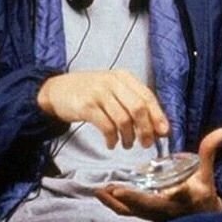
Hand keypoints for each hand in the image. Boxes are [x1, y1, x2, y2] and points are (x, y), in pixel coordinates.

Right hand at [37, 69, 168, 148]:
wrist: (57, 90)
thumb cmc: (90, 92)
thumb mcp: (113, 89)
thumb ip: (134, 103)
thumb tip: (159, 127)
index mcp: (123, 76)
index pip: (147, 96)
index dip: (158, 115)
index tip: (164, 132)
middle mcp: (112, 82)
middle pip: (138, 108)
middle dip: (146, 129)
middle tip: (146, 143)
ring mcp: (99, 93)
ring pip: (123, 119)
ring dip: (128, 137)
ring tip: (127, 144)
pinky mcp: (86, 106)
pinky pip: (106, 127)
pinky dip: (112, 139)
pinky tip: (111, 143)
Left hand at [95, 127, 221, 221]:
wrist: (204, 214)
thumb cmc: (204, 192)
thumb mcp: (207, 172)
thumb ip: (209, 151)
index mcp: (176, 200)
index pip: (156, 200)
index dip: (137, 197)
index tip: (119, 189)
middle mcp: (162, 210)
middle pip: (138, 208)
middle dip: (121, 199)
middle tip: (105, 189)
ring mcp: (153, 214)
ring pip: (130, 212)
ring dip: (114, 203)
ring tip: (99, 191)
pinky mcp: (147, 214)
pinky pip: (129, 212)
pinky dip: (115, 205)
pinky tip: (104, 194)